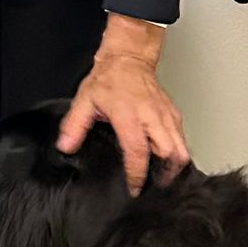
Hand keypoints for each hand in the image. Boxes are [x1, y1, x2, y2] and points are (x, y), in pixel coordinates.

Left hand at [57, 15, 189, 192]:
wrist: (129, 58)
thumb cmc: (109, 78)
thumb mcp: (85, 100)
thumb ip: (74, 125)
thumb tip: (65, 146)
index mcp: (130, 116)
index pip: (138, 152)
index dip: (138, 174)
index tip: (134, 188)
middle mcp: (152, 117)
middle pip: (170, 153)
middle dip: (165, 175)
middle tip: (154, 187)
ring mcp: (166, 116)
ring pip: (181, 148)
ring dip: (174, 166)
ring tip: (162, 178)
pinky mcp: (174, 114)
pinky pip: (182, 138)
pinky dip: (177, 152)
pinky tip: (166, 160)